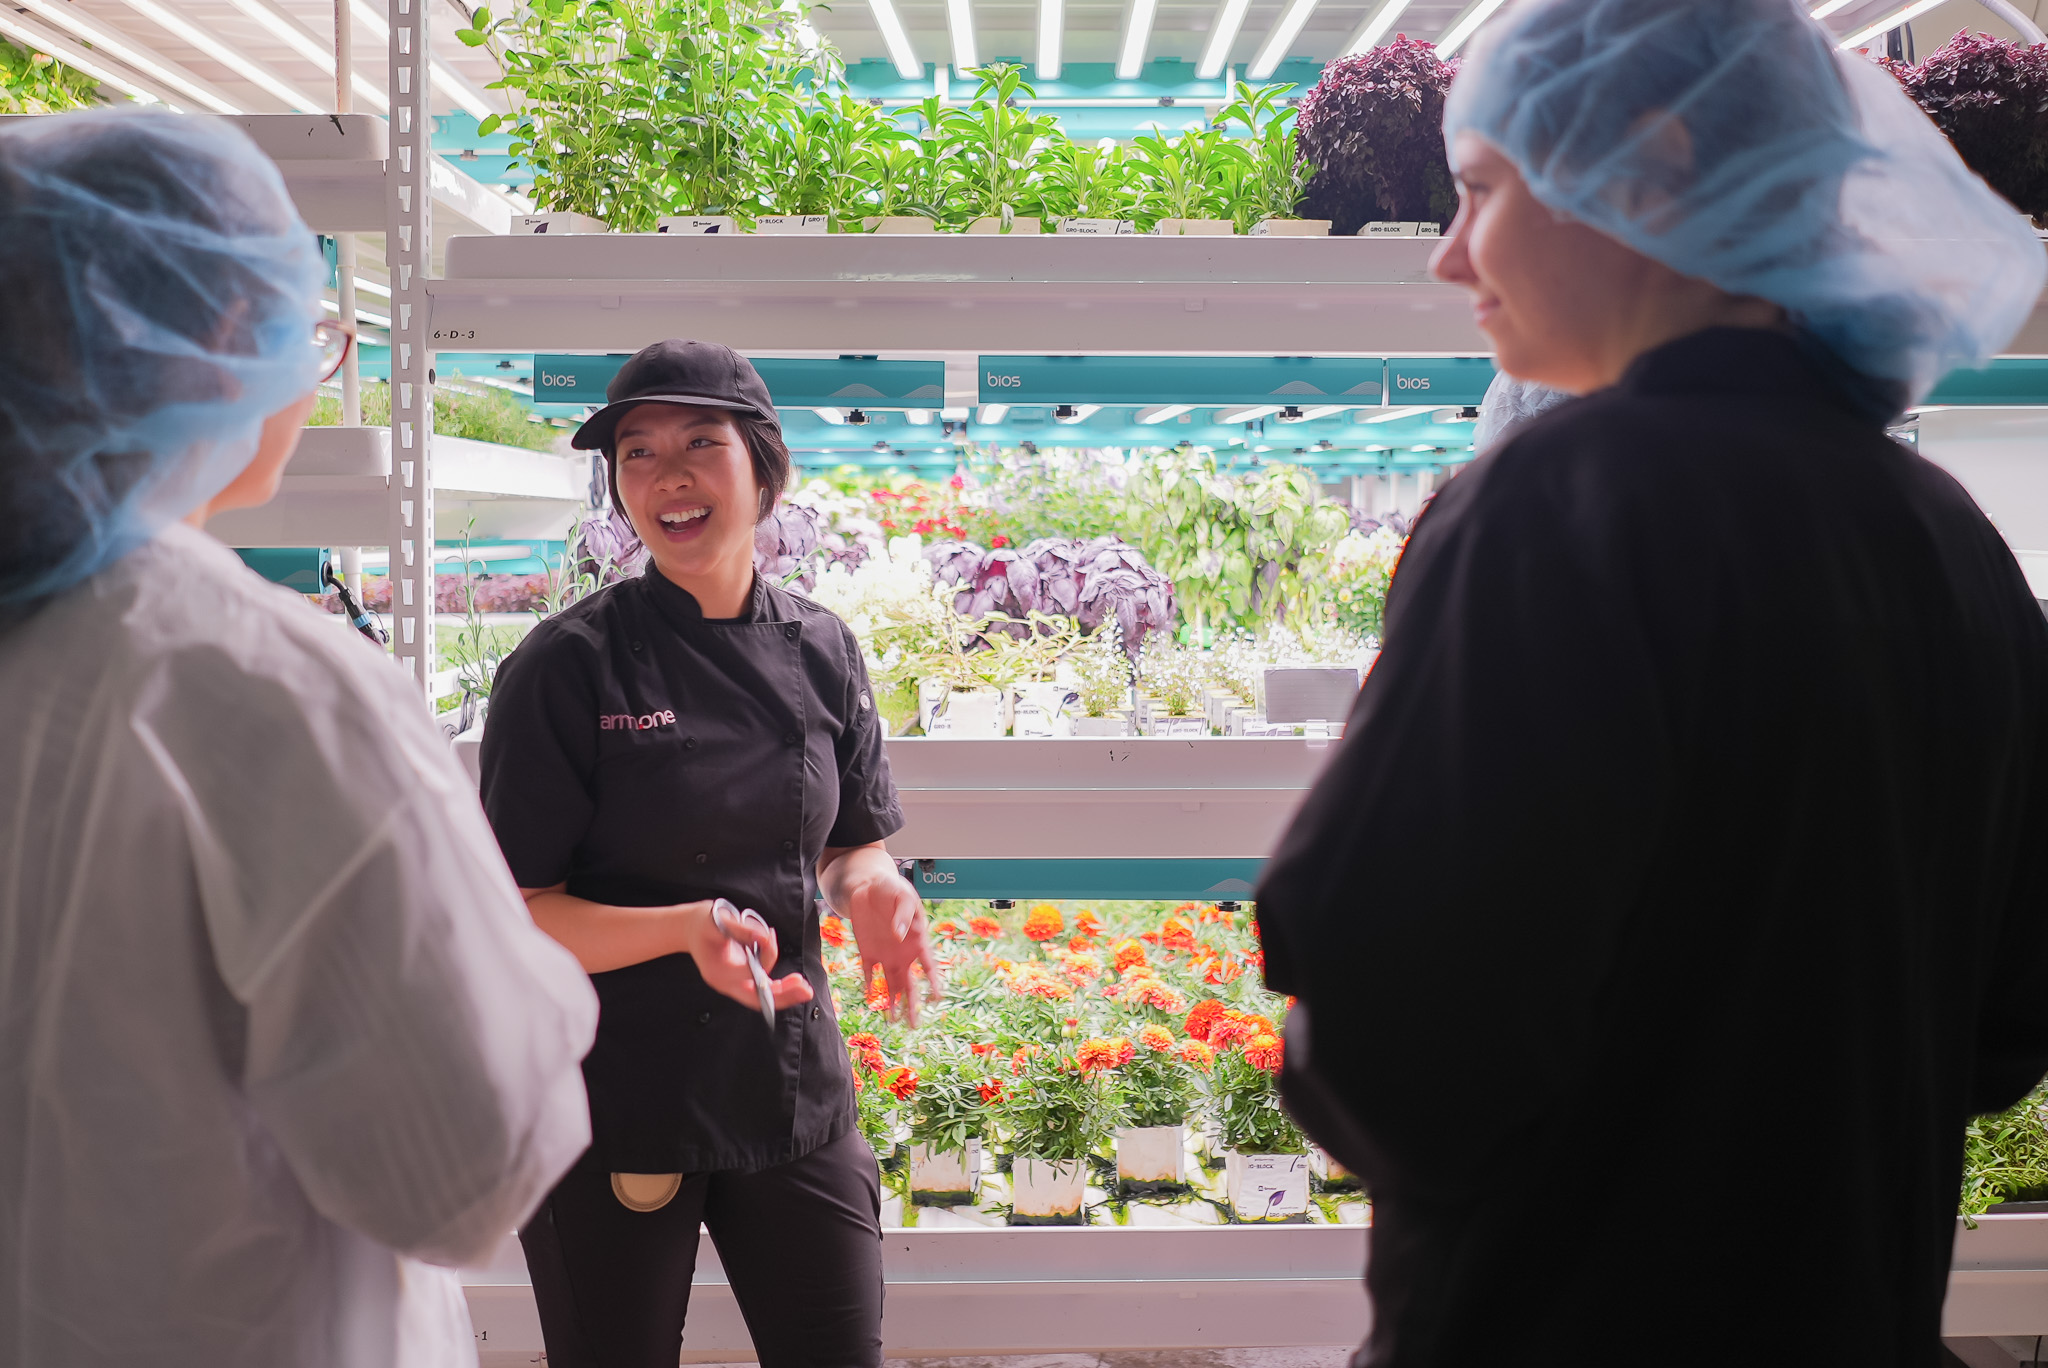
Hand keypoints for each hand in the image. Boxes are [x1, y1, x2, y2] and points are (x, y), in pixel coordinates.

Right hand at [677, 901, 814, 1013]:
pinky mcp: (741, 979)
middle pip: (755, 998)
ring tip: (804, 987)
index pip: (745, 974)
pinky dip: (779, 987)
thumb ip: (739, 928)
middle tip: (804, 990)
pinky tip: (794, 981)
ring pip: (762, 997)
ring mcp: (734, 983)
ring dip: (784, 993)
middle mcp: (726, 982)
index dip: (763, 961)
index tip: (768, 938)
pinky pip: (762, 989)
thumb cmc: (703, 922)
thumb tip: (763, 936)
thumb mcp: (717, 920)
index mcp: (718, 971)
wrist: (690, 929)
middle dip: (781, 996)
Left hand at [838, 867, 942, 1025]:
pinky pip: (869, 973)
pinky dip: (870, 986)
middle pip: (909, 984)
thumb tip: (900, 935)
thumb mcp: (902, 897)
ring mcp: (885, 954)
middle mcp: (903, 953)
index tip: (937, 998)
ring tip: (892, 1022)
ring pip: (891, 984)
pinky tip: (870, 1000)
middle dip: (912, 1005)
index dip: (933, 982)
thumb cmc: (893, 889)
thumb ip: (903, 916)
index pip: (928, 966)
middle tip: (914, 1025)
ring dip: (891, 1002)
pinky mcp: (867, 951)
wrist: (870, 886)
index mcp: (917, 941)